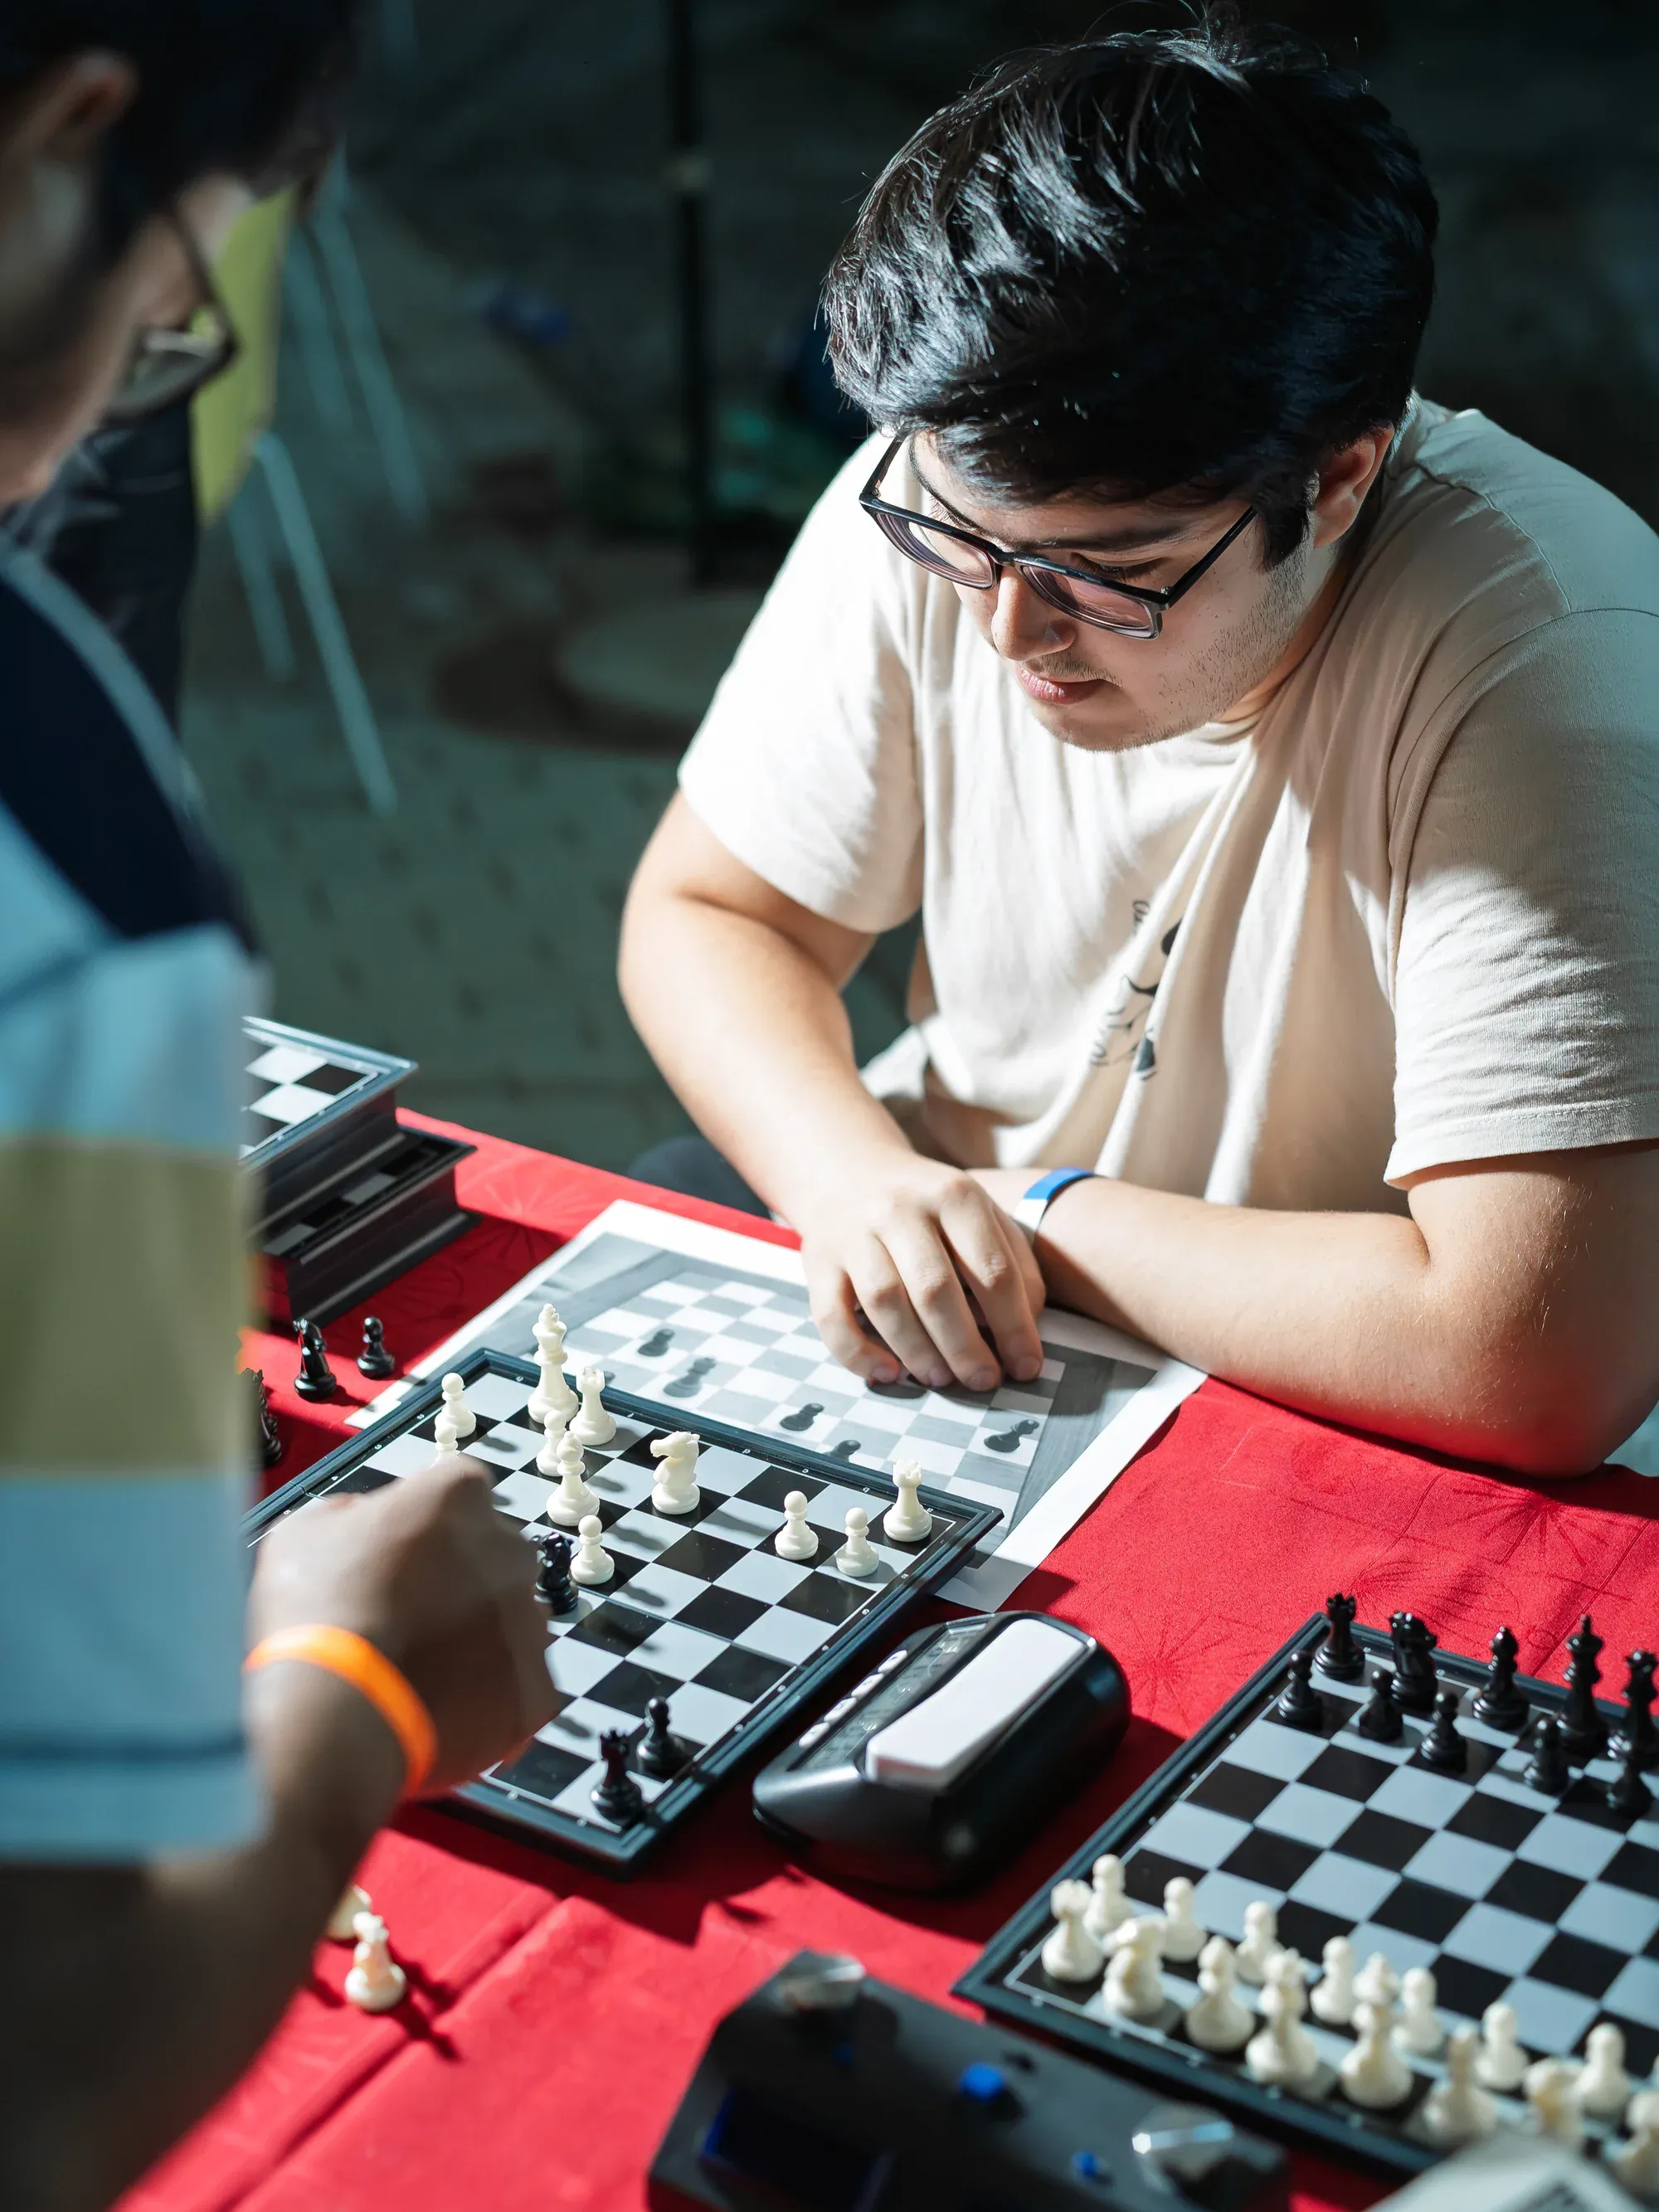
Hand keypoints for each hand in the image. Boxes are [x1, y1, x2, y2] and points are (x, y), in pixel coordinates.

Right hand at [250, 1455, 554, 1789]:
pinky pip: (514, 1686)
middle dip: (459, 1580)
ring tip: (417, 1671)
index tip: (398, 1554)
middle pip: (492, 1555)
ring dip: (474, 1638)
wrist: (335, 1712)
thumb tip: (369, 1524)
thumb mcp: (308, 1530)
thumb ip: (355, 1514)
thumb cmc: (315, 1611)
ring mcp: (528, 1620)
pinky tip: (438, 1707)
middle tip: (407, 1617)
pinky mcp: (535, 1687)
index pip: (456, 1493)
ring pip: (506, 1621)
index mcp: (460, 1493)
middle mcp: (510, 1547)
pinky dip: (485, 1698)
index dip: (425, 1525)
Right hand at [793, 1153, 1045, 1391]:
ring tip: (942, 1379)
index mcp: (955, 1196)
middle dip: (965, 1347)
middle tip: (984, 1381)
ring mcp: (854, 1234)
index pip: (992, 1270)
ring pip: (885, 1303)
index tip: (1027, 1367)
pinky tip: (887, 1374)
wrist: (850, 1170)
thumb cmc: (930, 1207)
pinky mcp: (818, 1260)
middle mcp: (901, 1209)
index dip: (1014, 1327)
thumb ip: (1014, 1262)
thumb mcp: (980, 1214)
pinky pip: (831, 1317)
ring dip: (917, 1352)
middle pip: (936, 1290)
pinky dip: (858, 1353)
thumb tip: (1027, 1327)